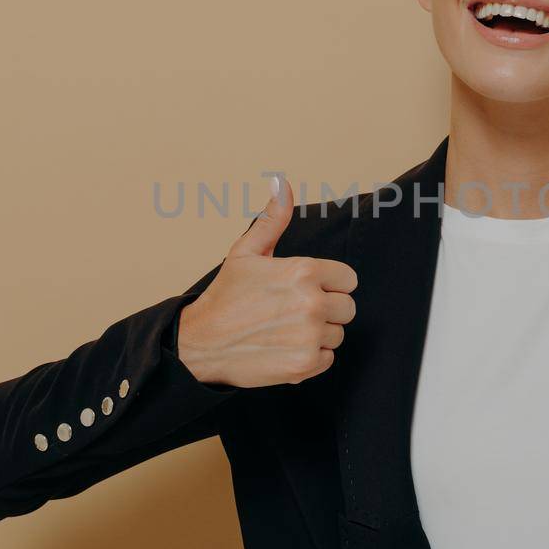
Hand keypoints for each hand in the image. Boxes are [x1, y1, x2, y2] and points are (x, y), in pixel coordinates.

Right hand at [176, 174, 358, 387]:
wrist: (200, 344)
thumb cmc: (225, 297)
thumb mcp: (246, 252)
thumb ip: (273, 219)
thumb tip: (282, 184)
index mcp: (304, 271)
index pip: (348, 279)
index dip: (329, 284)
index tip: (306, 290)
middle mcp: (312, 303)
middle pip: (348, 307)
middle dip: (326, 309)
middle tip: (293, 311)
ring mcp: (310, 336)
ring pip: (337, 334)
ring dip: (318, 334)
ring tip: (285, 330)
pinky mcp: (305, 364)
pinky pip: (328, 358)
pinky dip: (310, 356)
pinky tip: (285, 347)